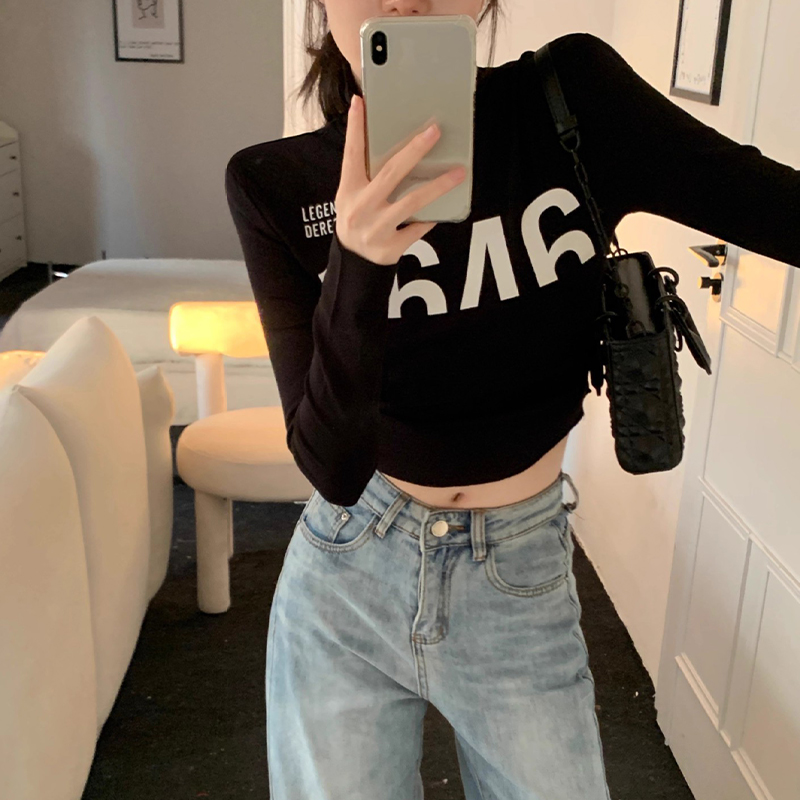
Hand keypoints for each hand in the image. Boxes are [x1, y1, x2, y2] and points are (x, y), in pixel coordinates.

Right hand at [334, 94, 466, 265]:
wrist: (354, 260)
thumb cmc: (359, 218)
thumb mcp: (353, 195)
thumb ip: (367, 171)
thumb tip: (389, 137)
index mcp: (349, 191)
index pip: (351, 154)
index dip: (355, 128)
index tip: (361, 102)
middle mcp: (360, 208)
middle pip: (390, 173)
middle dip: (414, 150)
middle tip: (434, 131)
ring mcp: (376, 229)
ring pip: (412, 202)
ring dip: (438, 185)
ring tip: (458, 172)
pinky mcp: (390, 247)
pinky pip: (418, 227)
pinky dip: (431, 216)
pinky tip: (444, 206)